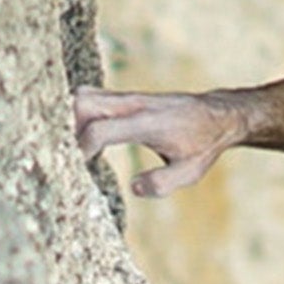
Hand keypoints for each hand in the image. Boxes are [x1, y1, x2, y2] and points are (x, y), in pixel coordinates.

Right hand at [73, 87, 242, 196]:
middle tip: (66, 154)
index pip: (99, 130)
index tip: (80, 169)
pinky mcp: (125, 98)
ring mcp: (128, 97)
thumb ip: (161, 183)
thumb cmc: (202, 145)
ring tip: (71, 147)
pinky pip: (92, 98)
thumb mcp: (189, 172)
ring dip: (70, 119)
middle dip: (66, 127)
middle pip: (82, 103)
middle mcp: (133, 104)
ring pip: (83, 96)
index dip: (82, 150)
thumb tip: (133, 187)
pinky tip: (83, 138)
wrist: (217, 115)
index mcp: (147, 123)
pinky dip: (79, 115)